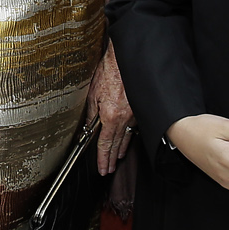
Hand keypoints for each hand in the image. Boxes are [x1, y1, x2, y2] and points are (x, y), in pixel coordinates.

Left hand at [90, 46, 134, 174]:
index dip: (103, 158)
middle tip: (109, 169)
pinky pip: (134, 127)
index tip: (102, 169)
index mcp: (110, 116)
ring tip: (117, 158)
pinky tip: (127, 140)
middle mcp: (124, 118)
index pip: (105, 143)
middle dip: (112, 159)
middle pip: (117, 144)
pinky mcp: (139, 108)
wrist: (125, 60)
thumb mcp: (93, 94)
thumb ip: (91, 114)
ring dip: (121, 149)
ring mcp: (134, 114)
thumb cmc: (109, 72)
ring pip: (127, 136)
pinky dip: (129, 136)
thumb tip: (89, 128)